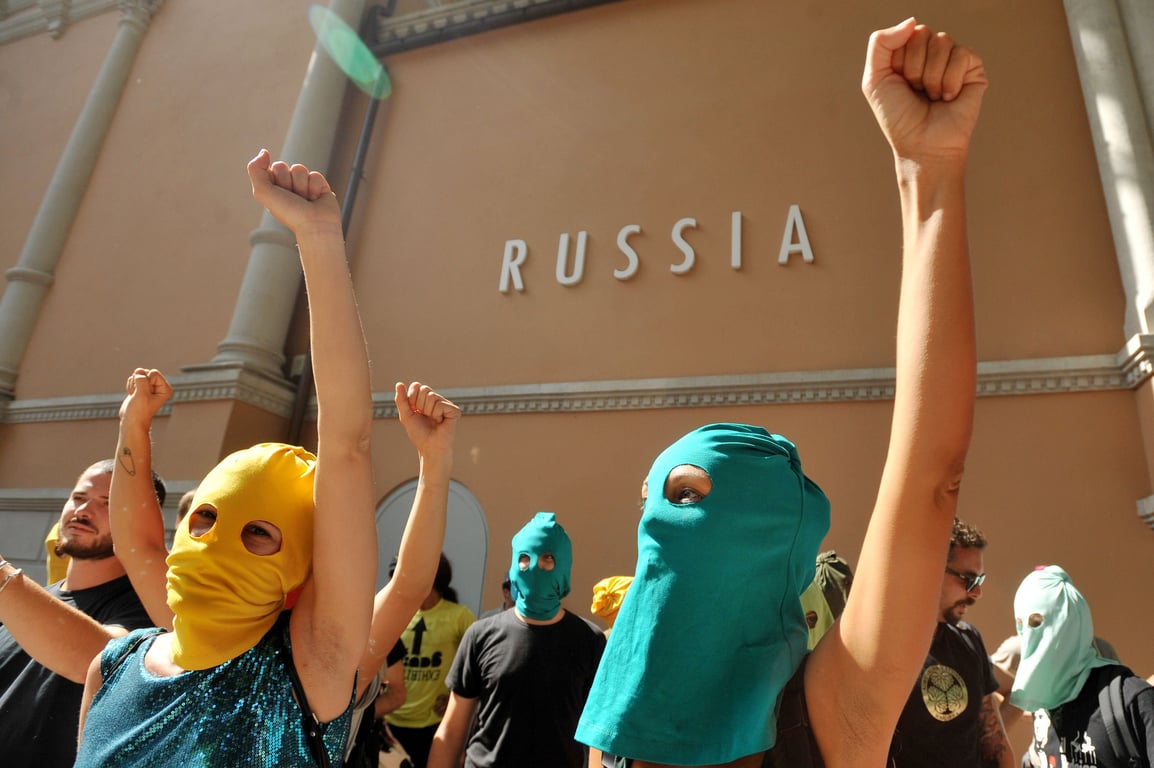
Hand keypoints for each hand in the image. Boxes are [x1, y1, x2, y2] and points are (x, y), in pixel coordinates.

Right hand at [119, 368, 172, 424]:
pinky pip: (133, 379)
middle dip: (138, 382)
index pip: (153, 373)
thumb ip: (141, 380)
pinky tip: (133, 395)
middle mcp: (159, 386)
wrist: (131, 421)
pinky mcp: (141, 387)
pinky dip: (130, 387)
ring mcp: (150, 386)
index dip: (146, 382)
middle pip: (145, 372)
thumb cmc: (139, 411)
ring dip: (134, 385)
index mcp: (165, 388)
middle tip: (139, 396)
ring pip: (138, 375)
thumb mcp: (142, 395)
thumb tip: (139, 370)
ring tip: (136, 397)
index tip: (145, 395)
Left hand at [246, 149, 341, 237]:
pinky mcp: (319, 186)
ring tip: (305, 199)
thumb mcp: (263, 192)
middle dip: (287, 181)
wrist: (314, 224)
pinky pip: (315, 175)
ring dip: (301, 185)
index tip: (279, 192)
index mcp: (273, 188)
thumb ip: (255, 169)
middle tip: (292, 197)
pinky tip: (315, 199)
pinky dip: (314, 187)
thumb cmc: (289, 212)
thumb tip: (264, 151)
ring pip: (299, 168)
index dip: (276, 177)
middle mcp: (287, 186)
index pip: (271, 168)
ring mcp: (304, 185)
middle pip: (283, 166)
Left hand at [394, 382, 459, 459]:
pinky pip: (440, 404)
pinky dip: (436, 415)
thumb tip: (399, 384)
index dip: (412, 399)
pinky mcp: (454, 410)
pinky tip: (440, 422)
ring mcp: (446, 404)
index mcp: (425, 398)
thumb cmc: (419, 433)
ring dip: (428, 411)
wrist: (430, 447)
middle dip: (420, 405)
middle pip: (424, 389)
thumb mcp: (406, 415)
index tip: (415, 411)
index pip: (416, 386)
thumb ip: (401, 400)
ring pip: (432, 396)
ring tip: (433, 420)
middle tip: (425, 417)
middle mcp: (437, 399)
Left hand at [862, 18, 987, 161]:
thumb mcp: (875, 79)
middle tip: (916, 92)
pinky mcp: (973, 69)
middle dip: (914, 68)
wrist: (921, 145)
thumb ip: (880, 43)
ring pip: (942, 42)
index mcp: (908, 52)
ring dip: (930, 77)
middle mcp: (931, 52)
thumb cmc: (898, 117)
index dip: (898, 61)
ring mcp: (953, 59)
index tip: (900, 84)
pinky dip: (950, 80)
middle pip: (922, 34)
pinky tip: (949, 98)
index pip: (904, 33)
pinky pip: (962, 54)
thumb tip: (912, 20)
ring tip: (932, 97)